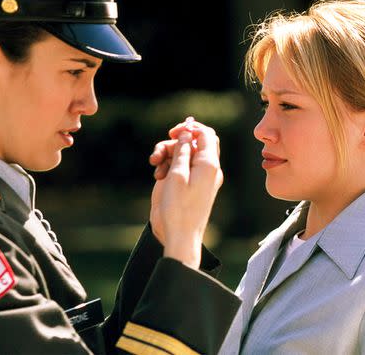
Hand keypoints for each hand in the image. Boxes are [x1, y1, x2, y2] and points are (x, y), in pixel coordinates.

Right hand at [149, 118, 222, 268]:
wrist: (178, 235)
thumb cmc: (178, 207)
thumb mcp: (177, 174)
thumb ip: (182, 150)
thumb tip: (187, 133)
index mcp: (209, 165)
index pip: (206, 135)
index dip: (190, 128)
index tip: (173, 132)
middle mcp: (206, 169)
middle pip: (194, 142)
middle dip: (176, 140)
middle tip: (163, 144)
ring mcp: (196, 176)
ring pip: (183, 153)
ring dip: (166, 153)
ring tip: (154, 163)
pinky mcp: (186, 183)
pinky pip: (178, 165)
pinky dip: (166, 165)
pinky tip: (157, 174)